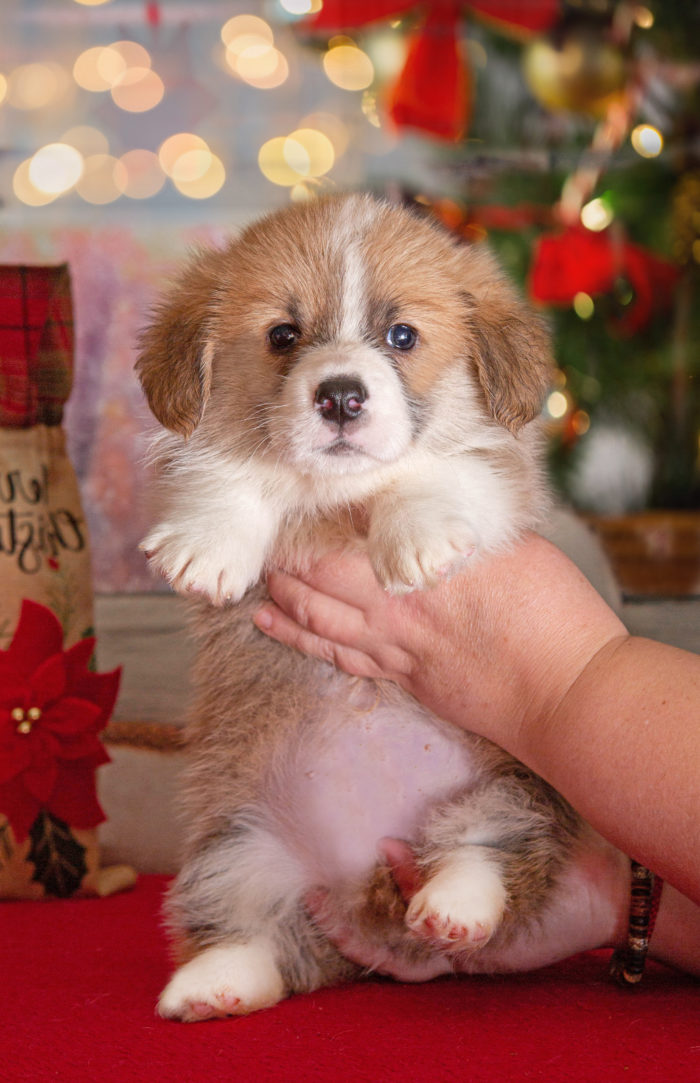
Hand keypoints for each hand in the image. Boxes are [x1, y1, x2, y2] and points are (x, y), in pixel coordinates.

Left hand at [253, 535, 625, 758]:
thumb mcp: (514, 546)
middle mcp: (400, 607)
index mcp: (425, 566)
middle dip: (288, 564)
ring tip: (260, 588)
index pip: (351, 540)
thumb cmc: (554, 614)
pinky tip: (282, 631)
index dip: (315, 524)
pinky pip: (344, 659)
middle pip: (322, 581)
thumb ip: (465, 531)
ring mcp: (400, 649)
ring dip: (285, 604)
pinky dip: (306, 643)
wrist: (569, 692)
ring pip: (321, 624)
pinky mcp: (409, 679)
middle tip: (264, 547)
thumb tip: (441, 513)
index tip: (297, 504)